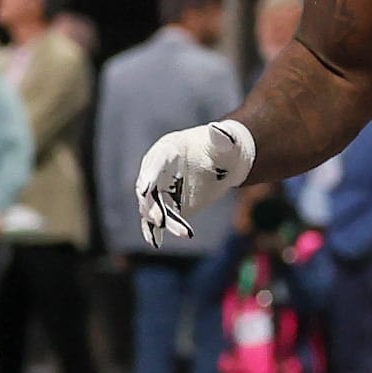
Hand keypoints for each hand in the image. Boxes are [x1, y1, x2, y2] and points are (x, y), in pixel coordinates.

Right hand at [135, 117, 254, 241]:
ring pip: (153, 208)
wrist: (225, 161)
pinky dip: (153, 231)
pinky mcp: (167, 205)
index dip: (149, 175)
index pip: (154, 162)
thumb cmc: (224, 147)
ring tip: (183, 233)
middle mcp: (157, 170)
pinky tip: (156, 243)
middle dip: (151, 205)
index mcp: (167, 149)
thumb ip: (222, 137)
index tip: (145, 189)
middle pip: (149, 190)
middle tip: (159, 220)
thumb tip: (218, 129)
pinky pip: (156, 220)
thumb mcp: (226, 141)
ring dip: (162, 221)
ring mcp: (160, 189)